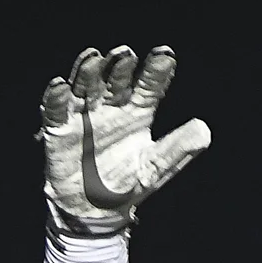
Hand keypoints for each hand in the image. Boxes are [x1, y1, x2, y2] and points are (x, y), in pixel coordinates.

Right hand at [40, 46, 210, 237]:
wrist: (97, 209)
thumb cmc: (128, 183)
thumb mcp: (157, 166)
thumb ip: (179, 147)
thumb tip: (205, 129)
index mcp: (137, 114)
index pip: (149, 88)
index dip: (157, 72)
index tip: (166, 55)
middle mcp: (111, 109)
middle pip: (116, 82)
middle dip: (121, 68)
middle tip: (127, 53)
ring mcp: (85, 116)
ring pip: (86, 88)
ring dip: (90, 73)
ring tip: (96, 57)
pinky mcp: (60, 129)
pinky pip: (56, 111)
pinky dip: (57, 98)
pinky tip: (60, 85)